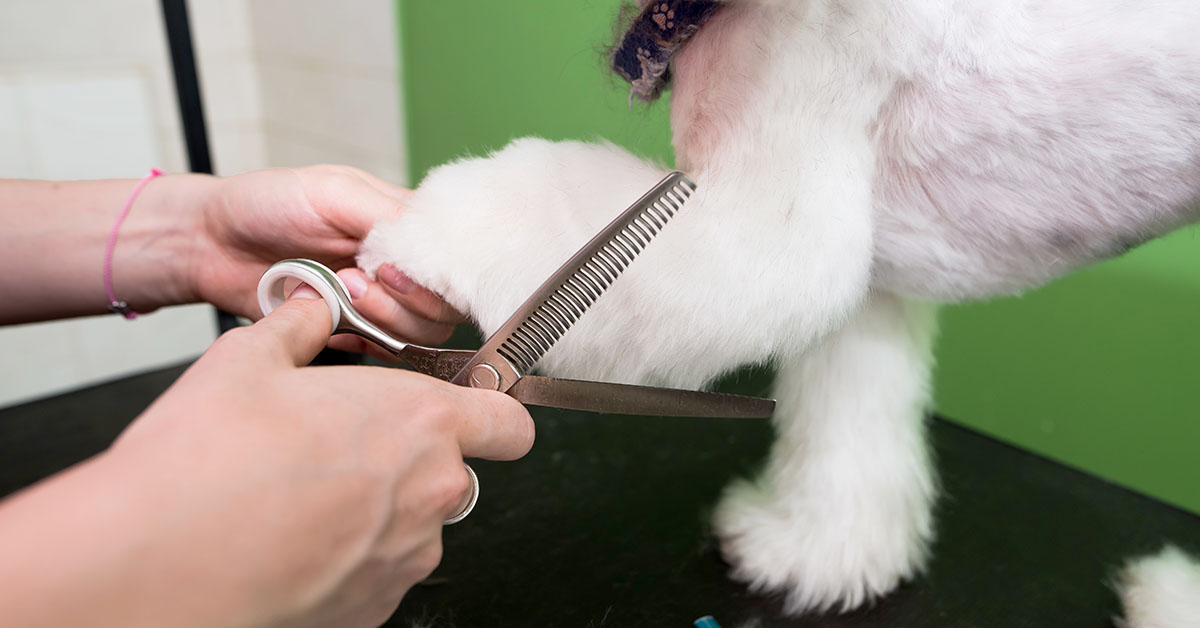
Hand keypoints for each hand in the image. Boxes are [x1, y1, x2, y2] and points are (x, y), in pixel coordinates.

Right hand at [97, 288, 533, 626]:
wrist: (162, 563)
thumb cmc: (208, 463)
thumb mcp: (247, 360)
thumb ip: (296, 328)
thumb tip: (306, 310)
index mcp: (422, 421)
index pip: (510, 422)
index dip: (492, 416)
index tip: (468, 413)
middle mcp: (432, 491)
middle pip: (454, 473)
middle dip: (411, 461)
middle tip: (343, 450)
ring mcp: (408, 556)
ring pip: (415, 525)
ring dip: (378, 510)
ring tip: (303, 496)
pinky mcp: (377, 605)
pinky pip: (380, 570)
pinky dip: (350, 556)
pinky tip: (294, 539)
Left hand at [193, 165, 463, 350]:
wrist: (211, 245)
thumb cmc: (265, 204)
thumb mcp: (330, 191)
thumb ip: (385, 214)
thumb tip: (430, 241)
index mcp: (405, 222)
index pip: (456, 255)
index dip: (435, 272)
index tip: (390, 268)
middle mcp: (401, 263)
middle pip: (444, 303)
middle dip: (403, 300)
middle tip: (354, 280)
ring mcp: (381, 301)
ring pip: (420, 332)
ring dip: (380, 319)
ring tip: (335, 294)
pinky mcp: (358, 332)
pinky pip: (388, 352)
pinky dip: (363, 343)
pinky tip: (331, 323)